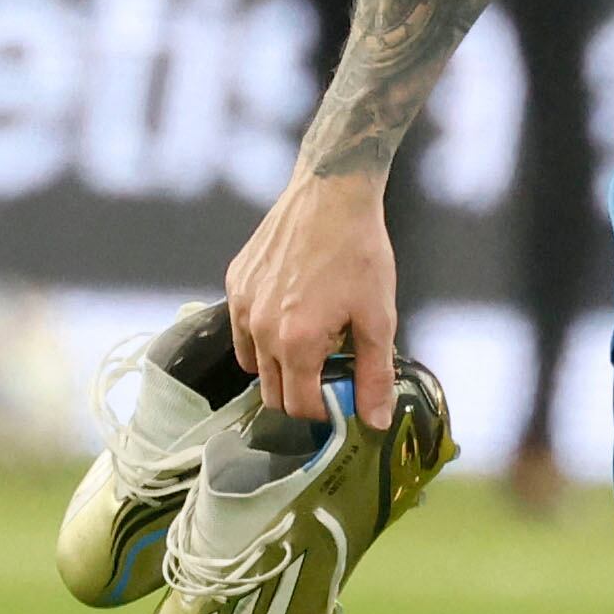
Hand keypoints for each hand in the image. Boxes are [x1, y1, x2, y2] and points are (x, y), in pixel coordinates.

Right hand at [225, 168, 397, 427]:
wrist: (331, 192)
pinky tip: (293, 312)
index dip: (324, 412)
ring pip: (254, 363)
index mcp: (296, 342)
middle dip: (302, 394)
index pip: (299, 406)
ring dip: (280, 367)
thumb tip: (376, 421)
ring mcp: (242, 304)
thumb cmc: (359, 252)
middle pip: (272, 393)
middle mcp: (260, 328)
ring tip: (313, 342)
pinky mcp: (235, 283)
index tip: (343, 400)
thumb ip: (374, 374)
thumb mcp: (378, 316)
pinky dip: (263, 334)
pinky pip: (241, 328)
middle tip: (331, 374)